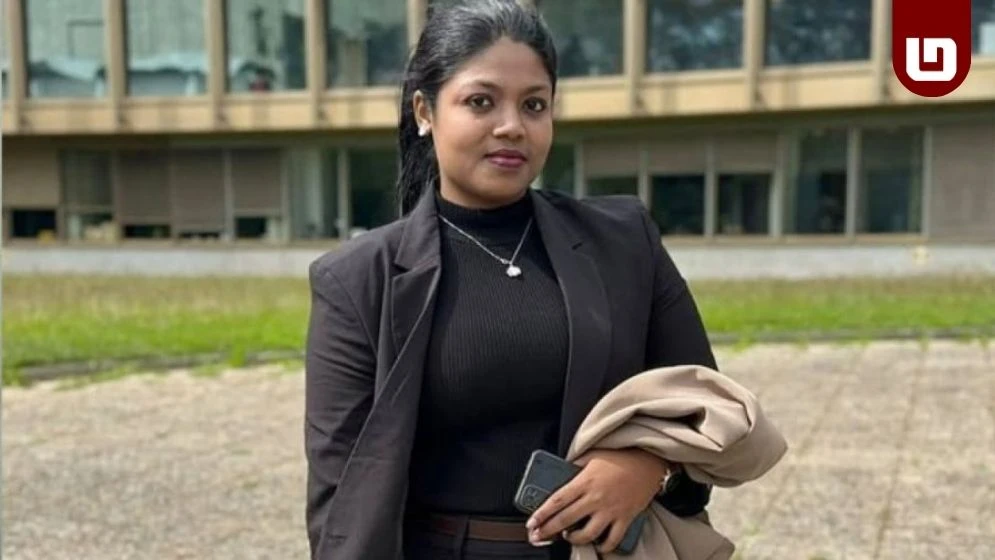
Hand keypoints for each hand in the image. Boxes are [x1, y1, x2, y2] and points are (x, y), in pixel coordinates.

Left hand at [525, 448, 670, 553]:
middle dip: (548, 531)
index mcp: (584, 481)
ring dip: (574, 539)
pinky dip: (603, 546)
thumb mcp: (592, 454)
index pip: (556, 501)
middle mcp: (595, 498)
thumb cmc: (620, 455)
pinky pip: (612, 540)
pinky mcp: (625, 518)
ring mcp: (610, 510)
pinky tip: (596, 544)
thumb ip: (576, 465)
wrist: (648, 459)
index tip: (531, 523)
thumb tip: (562, 471)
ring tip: (568, 537)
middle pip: (565, 520)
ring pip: (587, 534)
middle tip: (537, 537)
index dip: (541, 514)